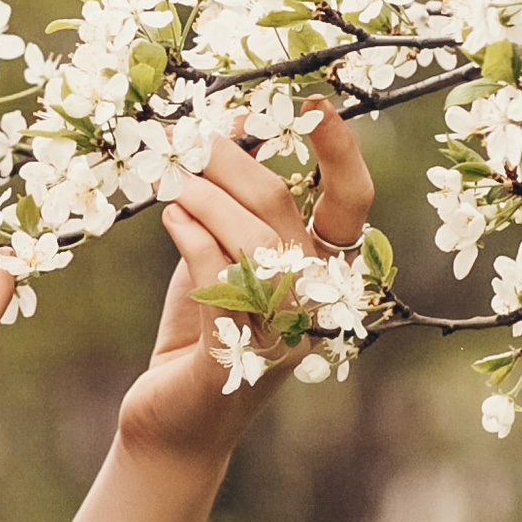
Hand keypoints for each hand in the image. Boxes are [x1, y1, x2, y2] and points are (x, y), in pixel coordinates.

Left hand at [118, 103, 375, 472]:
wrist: (172, 420)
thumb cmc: (202, 329)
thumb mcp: (220, 251)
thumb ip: (233, 197)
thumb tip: (230, 120)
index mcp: (322, 269)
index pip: (351, 202)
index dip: (339, 151)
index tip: (309, 101)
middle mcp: (314, 301)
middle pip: (284, 210)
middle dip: (231, 163)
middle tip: (186, 137)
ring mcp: (281, 332)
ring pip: (254, 243)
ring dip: (205, 198)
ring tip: (169, 177)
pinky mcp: (240, 360)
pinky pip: (223, 283)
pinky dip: (193, 239)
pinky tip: (169, 216)